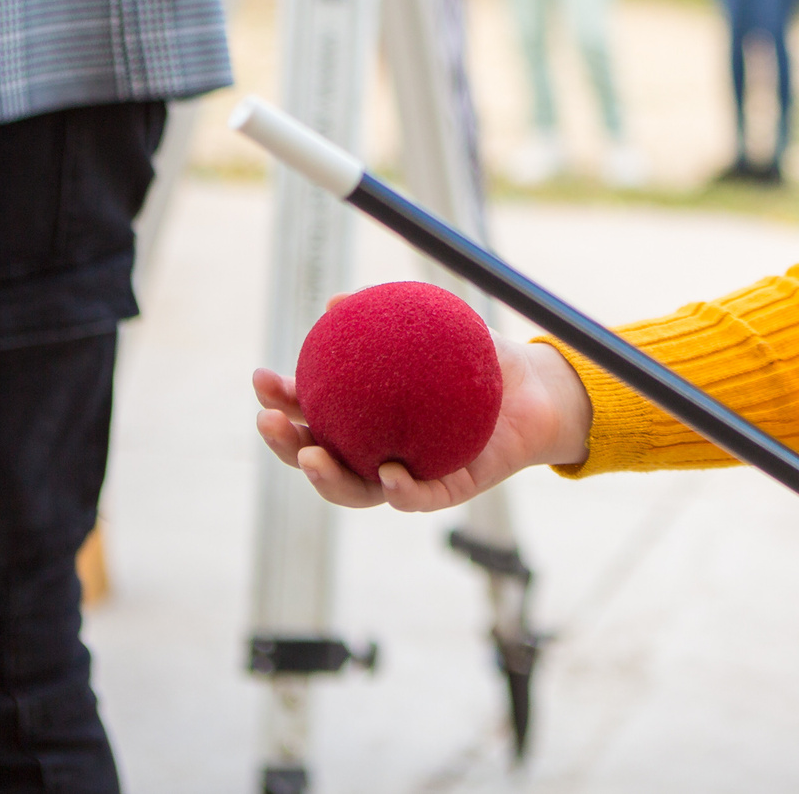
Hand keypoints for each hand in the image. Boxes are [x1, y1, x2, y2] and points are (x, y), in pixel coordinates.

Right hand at [253, 331, 591, 511]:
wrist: (537, 389)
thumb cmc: (480, 359)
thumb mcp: (435, 328)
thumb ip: (390, 316)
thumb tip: (336, 301)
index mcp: (368, 417)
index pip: (314, 414)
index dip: (282, 402)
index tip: (261, 379)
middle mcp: (380, 451)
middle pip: (321, 458)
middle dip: (287, 447)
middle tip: (268, 422)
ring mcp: (410, 475)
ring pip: (358, 490)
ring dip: (327, 479)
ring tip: (312, 457)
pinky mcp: (448, 491)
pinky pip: (419, 497)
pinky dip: (400, 490)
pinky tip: (388, 473)